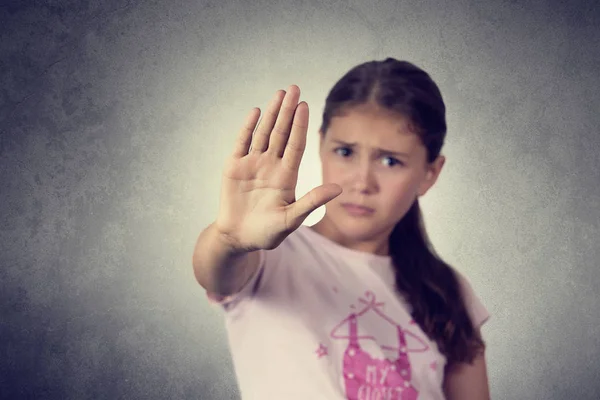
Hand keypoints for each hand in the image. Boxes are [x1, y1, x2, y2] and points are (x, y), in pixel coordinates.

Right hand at [214, 85, 341, 251]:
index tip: (305, 106)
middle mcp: (271, 166)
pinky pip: (242, 143)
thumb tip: (339, 189)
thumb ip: (312, 202)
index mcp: (286, 176)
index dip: (300, 126)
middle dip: (287, 111)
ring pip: (264, 133)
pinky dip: (248, 128)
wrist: (239, 238)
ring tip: (279, 93)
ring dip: (271, 113)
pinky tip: (255, 112)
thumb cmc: (267, 233)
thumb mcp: (291, 219)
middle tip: (294, 88)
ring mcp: (252, 164)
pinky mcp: (234, 167)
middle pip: (281, 133)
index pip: (296, 145)